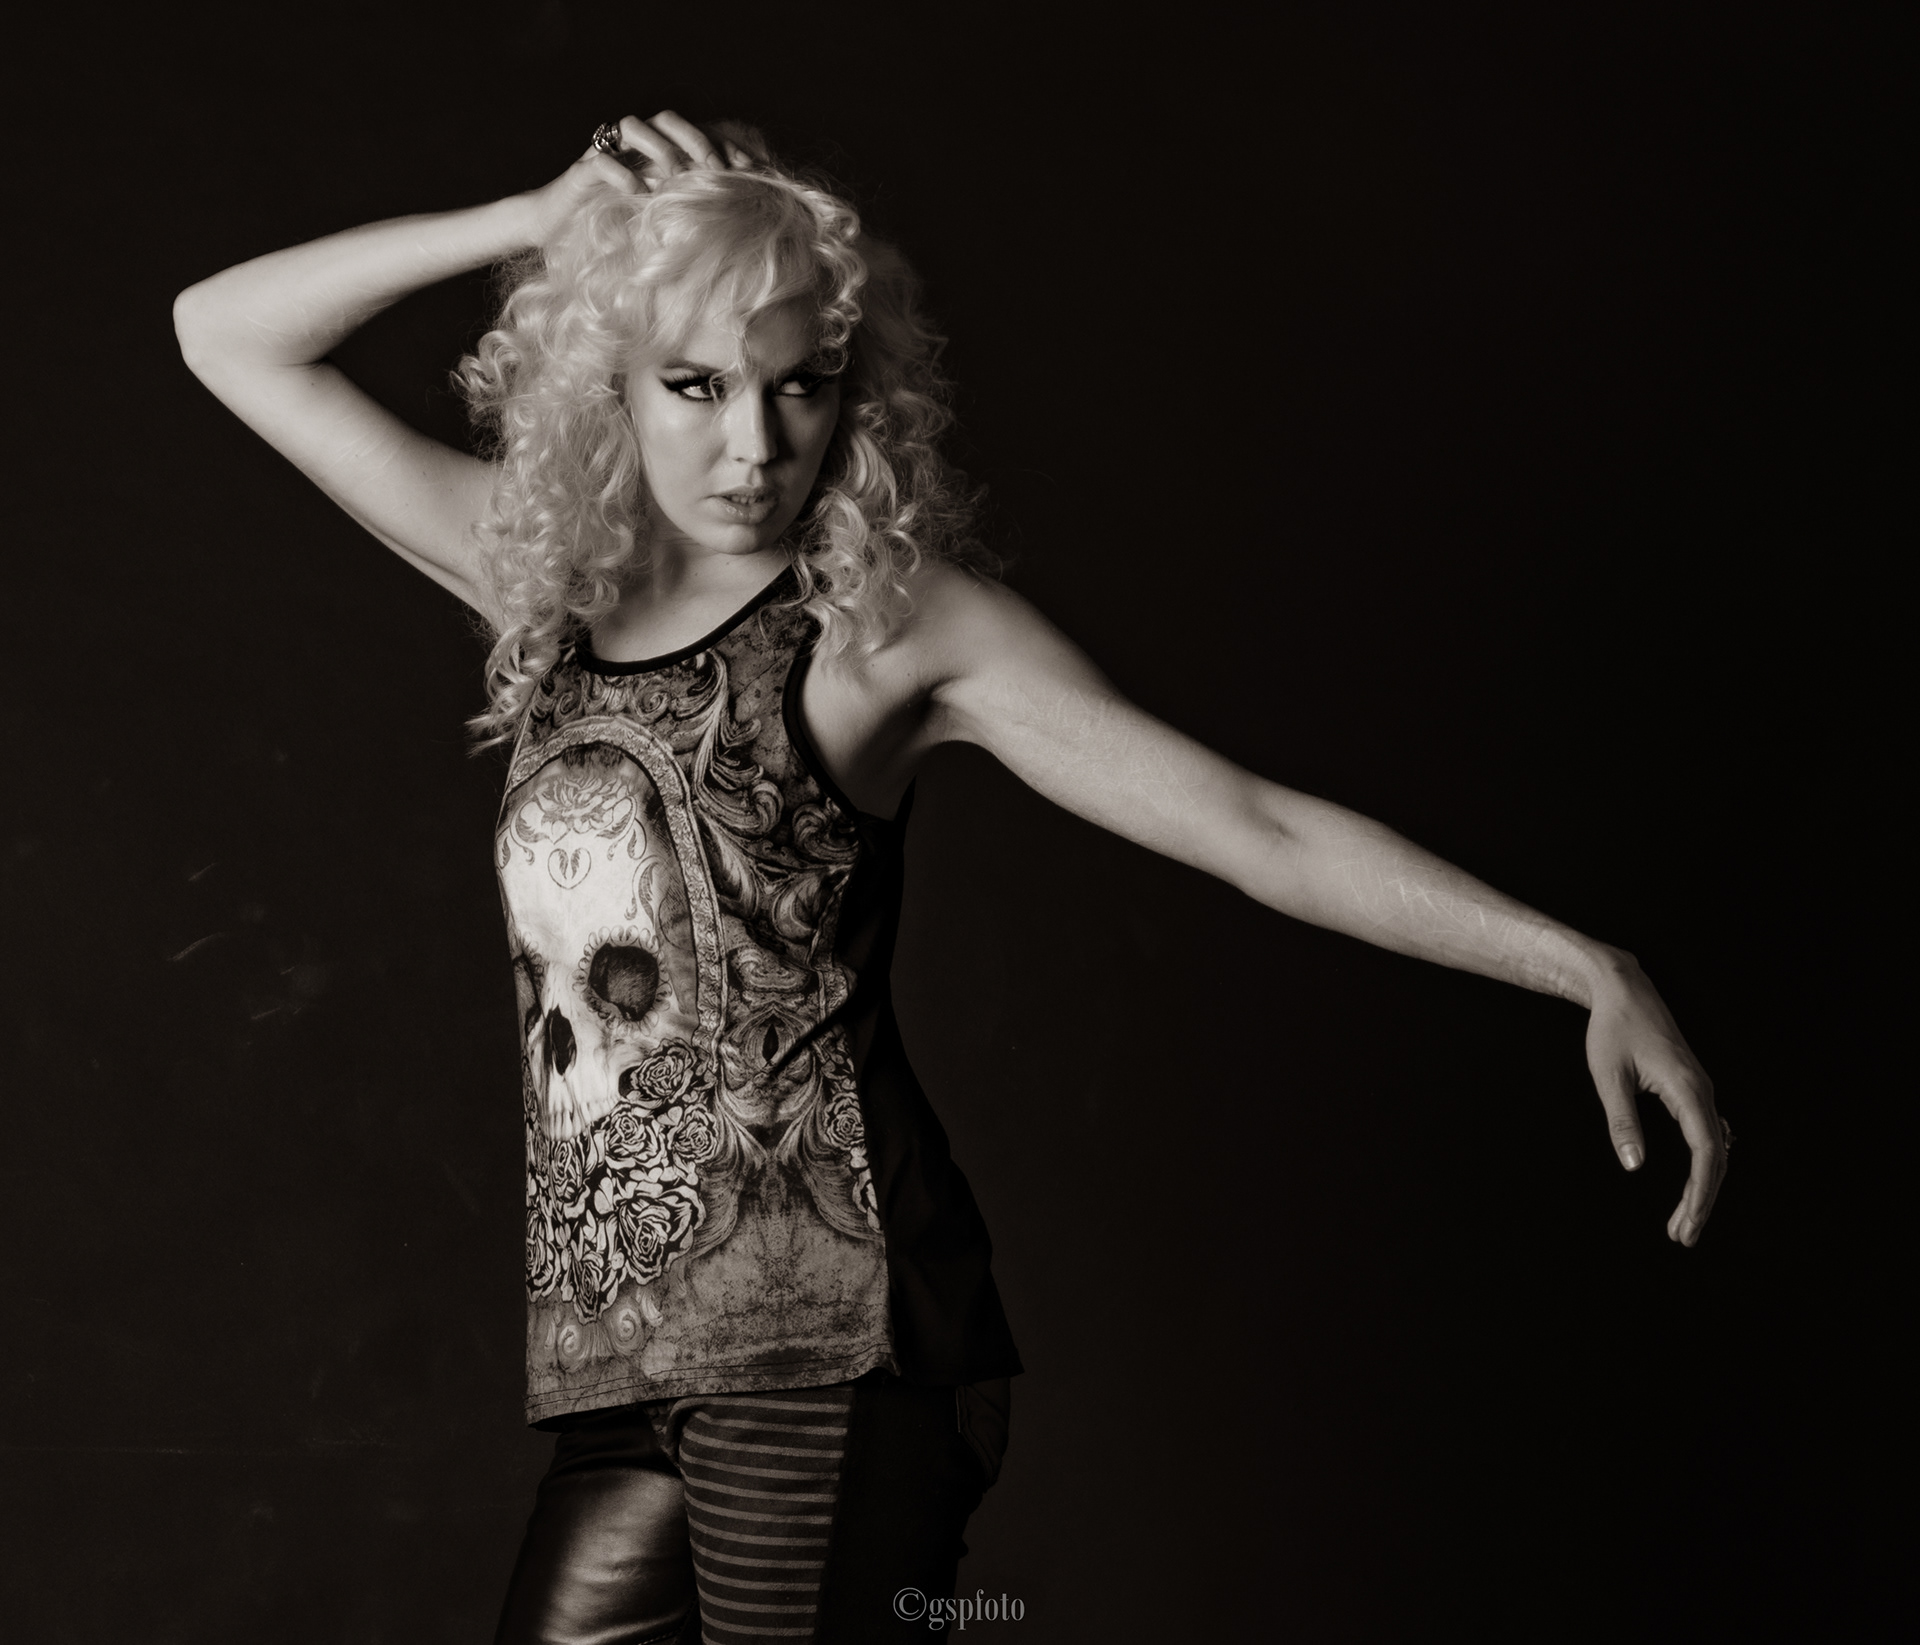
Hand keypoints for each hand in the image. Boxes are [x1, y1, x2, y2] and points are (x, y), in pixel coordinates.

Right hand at [522, 110, 752, 242]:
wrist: (555, 228)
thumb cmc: (612, 225)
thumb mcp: (658, 217)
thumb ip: (688, 208)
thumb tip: (735, 221)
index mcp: (654, 151)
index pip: (693, 132)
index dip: (723, 144)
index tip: (750, 168)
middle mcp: (631, 145)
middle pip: (666, 120)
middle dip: (695, 139)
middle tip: (716, 168)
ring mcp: (605, 153)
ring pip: (631, 128)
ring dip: (659, 149)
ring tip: (677, 177)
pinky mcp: (581, 172)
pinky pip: (601, 161)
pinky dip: (622, 173)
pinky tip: (639, 194)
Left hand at [1583, 951, 1727, 1244]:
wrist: (1622, 989)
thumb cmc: (1611, 1029)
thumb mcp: (1608, 1076)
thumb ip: (1622, 1121)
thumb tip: (1634, 1166)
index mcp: (1686, 1088)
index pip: (1706, 1153)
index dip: (1700, 1193)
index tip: (1687, 1223)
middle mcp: (1702, 1090)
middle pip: (1715, 1157)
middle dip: (1700, 1200)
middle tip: (1681, 1236)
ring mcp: (1700, 1088)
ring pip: (1712, 1147)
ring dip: (1701, 1185)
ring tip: (1681, 1221)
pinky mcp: (1691, 1087)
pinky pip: (1706, 1133)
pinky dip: (1702, 1162)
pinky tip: (1695, 1184)